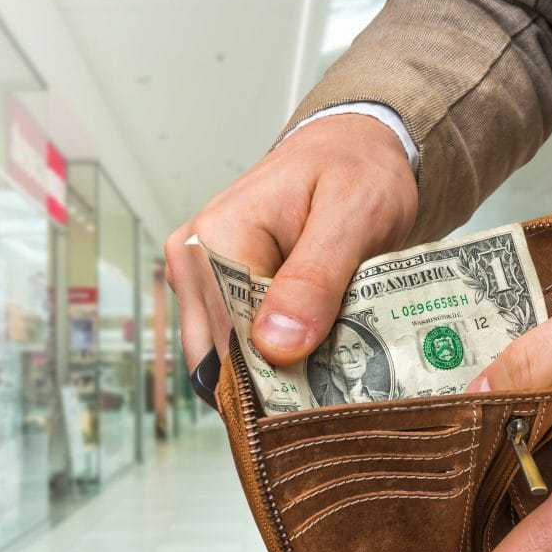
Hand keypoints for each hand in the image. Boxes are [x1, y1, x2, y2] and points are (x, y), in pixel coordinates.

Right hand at [165, 114, 416, 370]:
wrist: (354, 149)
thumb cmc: (357, 171)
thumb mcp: (353, 217)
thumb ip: (315, 279)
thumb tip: (276, 345)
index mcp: (217, 239)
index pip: (232, 342)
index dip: (280, 380)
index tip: (326, 402)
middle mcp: (194, 260)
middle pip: (225, 357)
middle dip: (280, 382)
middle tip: (337, 394)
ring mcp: (201, 277)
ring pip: (231, 359)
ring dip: (280, 374)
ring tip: (333, 372)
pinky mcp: (218, 290)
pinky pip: (239, 345)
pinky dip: (277, 359)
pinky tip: (316, 357)